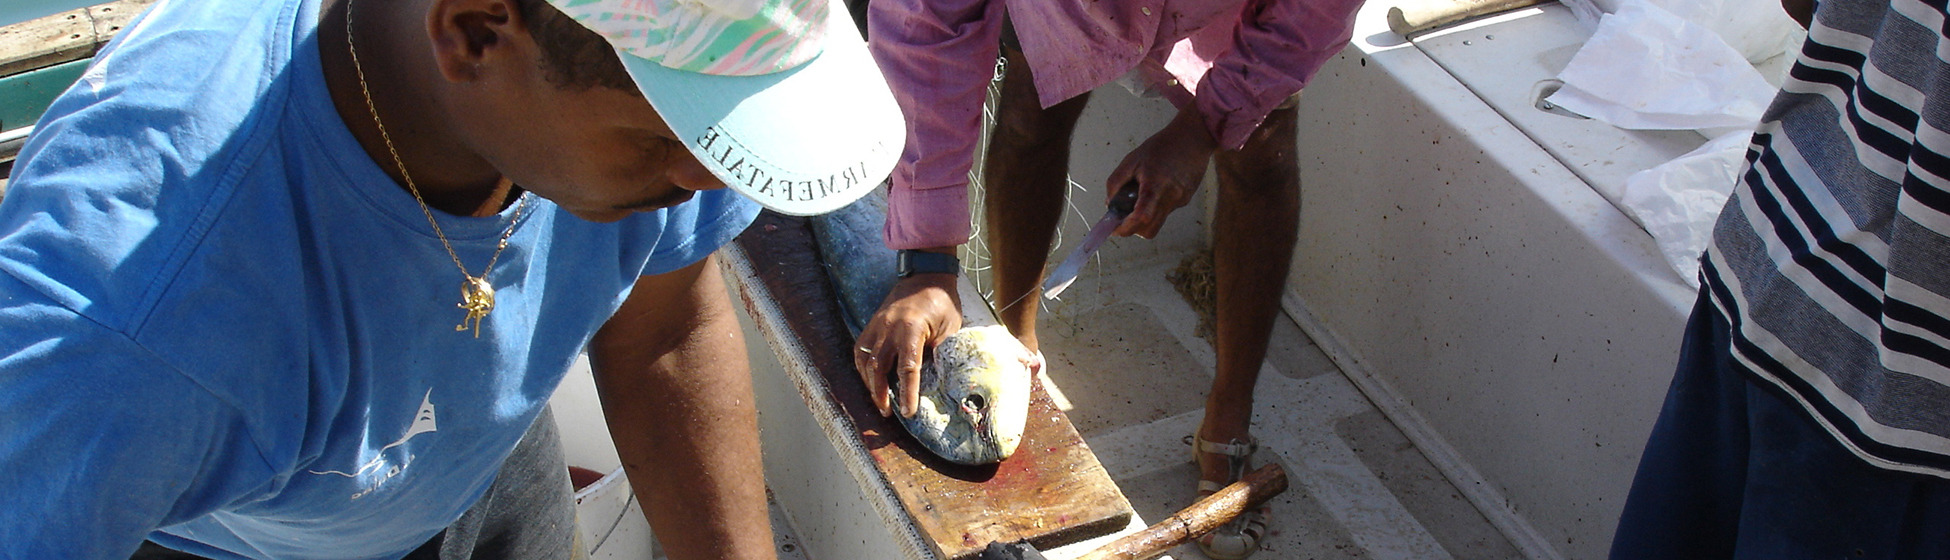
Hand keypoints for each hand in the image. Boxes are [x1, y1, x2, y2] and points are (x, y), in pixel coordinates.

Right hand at [854, 272, 961, 416]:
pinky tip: (871, 380)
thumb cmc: (942, 302)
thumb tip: (935, 381)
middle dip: (881, 393)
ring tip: (879, 400)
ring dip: (870, 383)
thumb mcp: (950, 328)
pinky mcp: (872, 323)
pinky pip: (861, 350)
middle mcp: (889, 327)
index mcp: (911, 328)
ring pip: (865, 360)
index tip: (908, 412)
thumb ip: (940, 353)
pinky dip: (863, 368)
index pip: (907, 368)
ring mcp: (877, 324)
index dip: (907, 392)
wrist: (926, 274)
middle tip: (888, 412)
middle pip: (878, 367)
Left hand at [1106, 106, 1220, 238]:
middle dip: (1133, 229)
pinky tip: (1159, 186)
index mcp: (1155, 185)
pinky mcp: (1186, 199)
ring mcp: (1180, 200)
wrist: (1192, 137)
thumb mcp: (1131, 160)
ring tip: (1141, 195)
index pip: (1142, 217)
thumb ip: (1116, 183)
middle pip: (1150, 229)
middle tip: (1123, 219)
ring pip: (1158, 222)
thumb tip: (1110, 205)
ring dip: (1144, 217)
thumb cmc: (1161, 146)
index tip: (1115, 229)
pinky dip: (1156, 205)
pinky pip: (1166, 211)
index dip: (1127, 228)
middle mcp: (1170, 196)